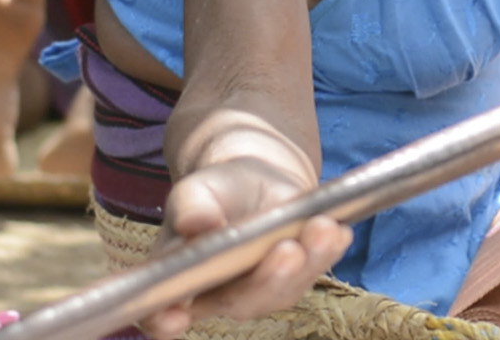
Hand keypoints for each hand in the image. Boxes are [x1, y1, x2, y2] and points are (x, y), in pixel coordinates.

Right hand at [140, 157, 352, 339]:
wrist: (254, 181)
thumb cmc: (215, 191)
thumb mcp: (198, 189)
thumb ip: (192, 207)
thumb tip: (198, 224)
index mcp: (176, 280)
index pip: (161, 313)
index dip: (164, 319)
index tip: (174, 315)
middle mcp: (217, 296)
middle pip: (238, 302)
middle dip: (267, 278)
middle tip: (287, 249)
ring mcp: (259, 291)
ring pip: (282, 290)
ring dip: (308, 263)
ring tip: (323, 228)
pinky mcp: (293, 279)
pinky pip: (312, 272)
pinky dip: (326, 253)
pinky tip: (338, 231)